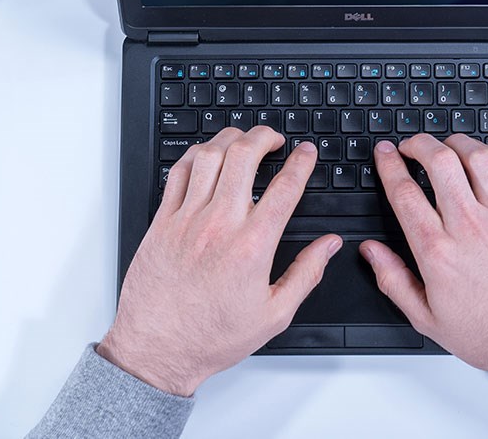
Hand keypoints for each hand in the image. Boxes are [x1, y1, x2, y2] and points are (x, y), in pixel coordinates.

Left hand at [98, 127, 341, 396]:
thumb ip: (306, 274)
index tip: (307, 153)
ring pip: (209, 156)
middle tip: (275, 138)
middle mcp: (219, 225)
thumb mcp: (274, 315)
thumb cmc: (211, 337)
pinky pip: (178, 174)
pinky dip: (195, 155)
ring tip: (243, 140)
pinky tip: (206, 156)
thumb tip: (329, 246)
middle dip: (265, 137)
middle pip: (244, 157)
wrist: (159, 350)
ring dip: (230, 139)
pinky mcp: (161, 223)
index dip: (302, 162)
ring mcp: (186, 220)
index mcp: (252, 247)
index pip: (284, 188)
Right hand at [361, 134, 487, 399]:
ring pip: (475, 156)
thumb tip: (371, 252)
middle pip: (438, 161)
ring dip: (454, 142)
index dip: (388, 165)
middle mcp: (468, 227)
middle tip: (409, 144)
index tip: (384, 154)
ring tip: (444, 145)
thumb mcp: (428, 319)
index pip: (404, 193)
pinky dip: (486, 157)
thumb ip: (393, 280)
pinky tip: (478, 161)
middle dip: (418, 143)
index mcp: (437, 252)